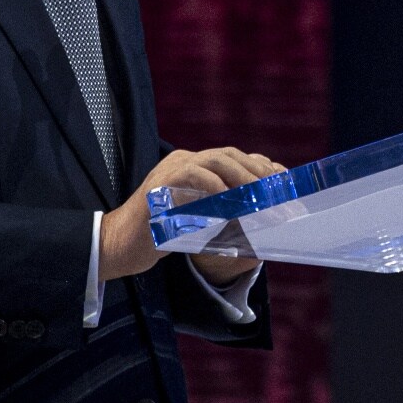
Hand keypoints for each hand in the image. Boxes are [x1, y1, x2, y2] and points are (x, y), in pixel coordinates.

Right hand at [98, 146, 283, 282]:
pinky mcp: (159, 186)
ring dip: (244, 178)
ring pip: (214, 160)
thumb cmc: (160, 236)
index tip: (284, 184)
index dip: (260, 168)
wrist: (119, 248)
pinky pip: (192, 176)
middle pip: (228, 155)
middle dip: (258, 173)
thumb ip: (224, 211)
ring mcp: (169, 170)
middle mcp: (182, 162)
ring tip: (263, 197)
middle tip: (280, 194)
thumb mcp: (200, 221)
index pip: (233, 158)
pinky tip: (231, 200)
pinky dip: (215, 186)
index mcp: (192, 166)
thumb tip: (260, 213)